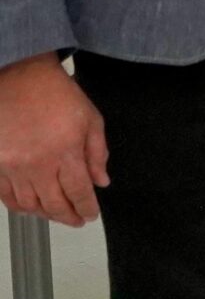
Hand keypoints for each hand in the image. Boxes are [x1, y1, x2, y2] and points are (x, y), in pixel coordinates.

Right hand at [0, 55, 109, 226]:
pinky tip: (31, 207)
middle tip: (76, 220)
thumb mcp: (91, 119)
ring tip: (56, 214)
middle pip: (53, 204)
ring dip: (44, 214)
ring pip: (29, 204)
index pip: (79, 192)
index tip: (90, 214)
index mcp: (66, 152)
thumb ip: (97, 153)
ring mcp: (13, 166)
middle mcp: (38, 163)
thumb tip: (101, 182)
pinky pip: (6, 196)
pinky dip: (20, 206)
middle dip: (68, 216)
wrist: (20, 78)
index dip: (86, 208)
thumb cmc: (56, 94)